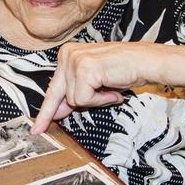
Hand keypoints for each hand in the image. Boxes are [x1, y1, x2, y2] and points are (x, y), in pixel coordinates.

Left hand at [33, 41, 165, 132]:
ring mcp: (75, 60)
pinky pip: (84, 99)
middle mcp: (68, 54)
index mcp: (68, 54)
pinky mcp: (85, 68)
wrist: (148, 62)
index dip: (46, 108)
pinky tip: (113, 91)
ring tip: (110, 91)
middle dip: (50, 113)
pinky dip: (100, 100)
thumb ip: (75, 94)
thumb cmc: (125, 71)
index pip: (53, 86)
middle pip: (56, 93)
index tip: (37, 125)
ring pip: (73, 99)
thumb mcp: (95, 84)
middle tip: (38, 130)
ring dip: (94, 101)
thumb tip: (58, 111)